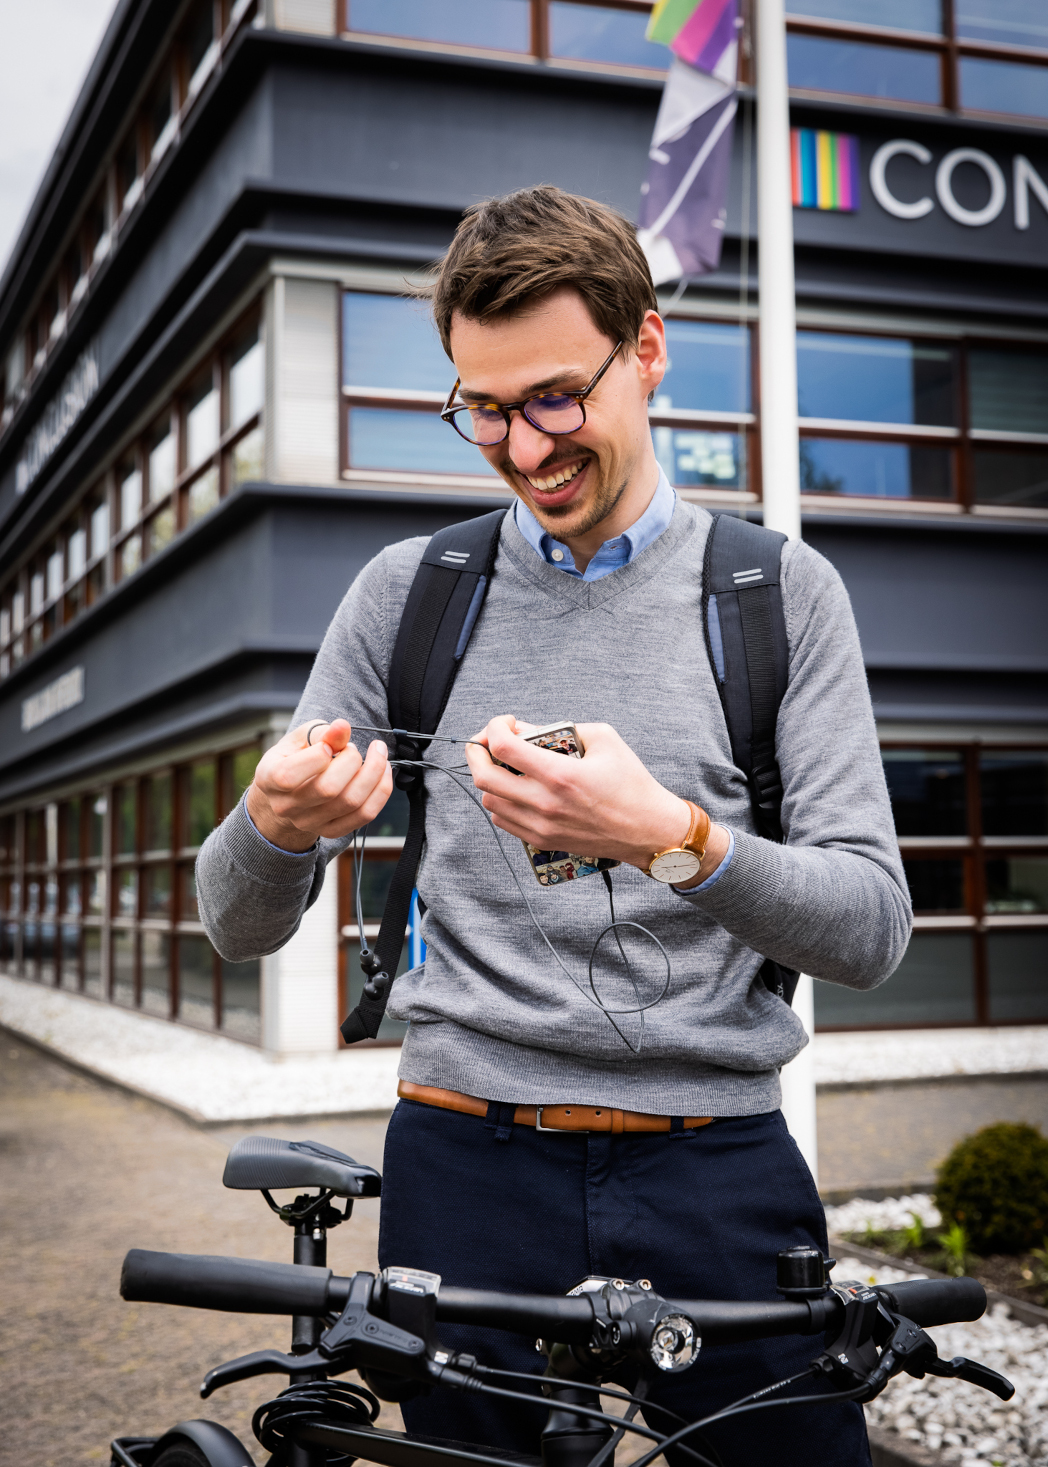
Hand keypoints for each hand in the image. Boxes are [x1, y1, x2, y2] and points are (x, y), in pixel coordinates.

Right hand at [245, 719, 393, 851]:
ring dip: (373, 772)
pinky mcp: (332, 830)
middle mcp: (287, 807)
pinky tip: (383, 772)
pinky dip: (381, 790)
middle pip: (328, 789)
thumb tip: (342, 727)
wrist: (289, 792)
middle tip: (352, 748)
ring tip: (376, 754)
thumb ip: (321, 732)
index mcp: (269, 779)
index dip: (316, 757)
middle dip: (351, 760)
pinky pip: (365, 815)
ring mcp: (309, 823)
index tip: (327, 745)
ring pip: (351, 802)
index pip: (289, 776)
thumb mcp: (300, 739)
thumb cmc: (294, 758)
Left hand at [464, 716, 729, 884]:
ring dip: (489, 778)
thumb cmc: (632, 785)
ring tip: (505, 766)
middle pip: (483, 777)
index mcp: (560, 775)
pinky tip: (515, 789)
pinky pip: (503, 821)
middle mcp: (545, 803)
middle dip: (476, 752)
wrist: (649, 830)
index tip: (505, 722)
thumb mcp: (605, 739)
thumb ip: (564, 729)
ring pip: (489, 801)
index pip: (503, 748)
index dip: (494, 727)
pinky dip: (500, 801)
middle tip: (487, 741)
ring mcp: (541, 826)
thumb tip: (526, 729)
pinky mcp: (542, 841)